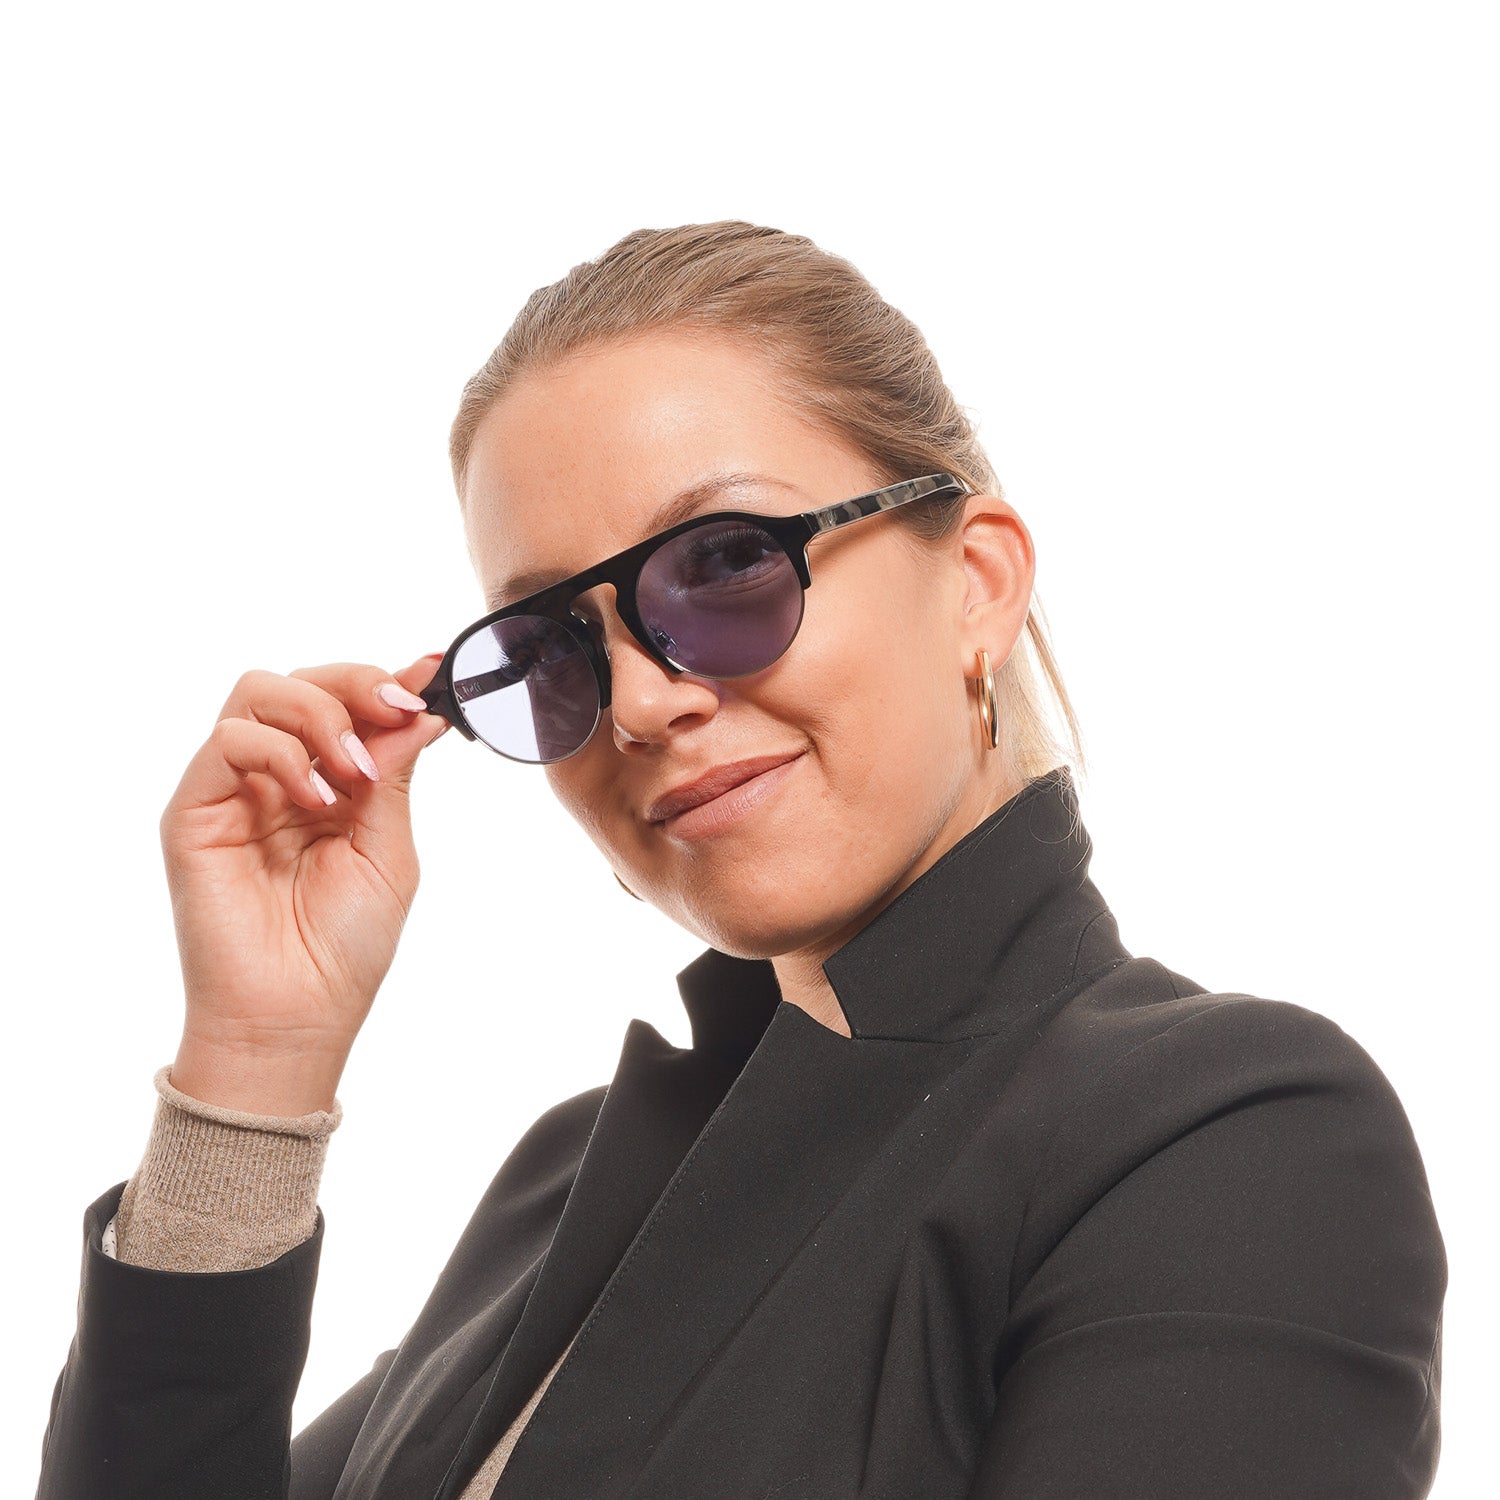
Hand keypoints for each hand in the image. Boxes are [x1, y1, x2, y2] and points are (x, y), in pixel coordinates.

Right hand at [161, 656, 449, 1114]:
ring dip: (320, 713)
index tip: (431, 674)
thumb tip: (419, 709)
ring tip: (355, 772)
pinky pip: (228, 741)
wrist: (296, 1017)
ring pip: (259, 692)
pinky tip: (316, 796)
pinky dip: (281, 751)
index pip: (347, 705)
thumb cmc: (342, 947)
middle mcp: (278, 778)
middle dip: (357, 683)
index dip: (387, 680)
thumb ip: (395, 775)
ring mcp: (234, 790)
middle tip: (397, 710)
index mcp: (329, 785)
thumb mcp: (388, 849)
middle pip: (300, 680)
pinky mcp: (194, 811)